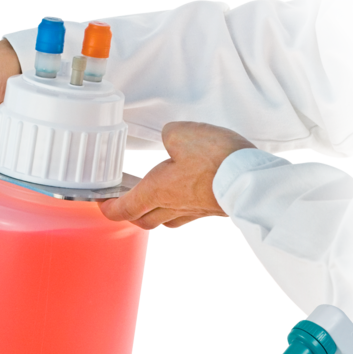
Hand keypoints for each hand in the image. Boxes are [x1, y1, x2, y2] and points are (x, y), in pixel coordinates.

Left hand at [98, 121, 255, 228]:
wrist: (251, 180)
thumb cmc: (215, 160)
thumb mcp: (182, 133)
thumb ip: (170, 135)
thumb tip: (172, 140)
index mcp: (156, 191)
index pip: (123, 209)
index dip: (108, 207)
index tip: (102, 204)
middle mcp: (172, 207)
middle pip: (143, 220)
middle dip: (131, 214)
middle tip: (125, 202)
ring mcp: (193, 211)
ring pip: (166, 219)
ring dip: (155, 212)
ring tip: (153, 198)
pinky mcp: (211, 210)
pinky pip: (188, 213)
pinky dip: (179, 207)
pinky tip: (185, 194)